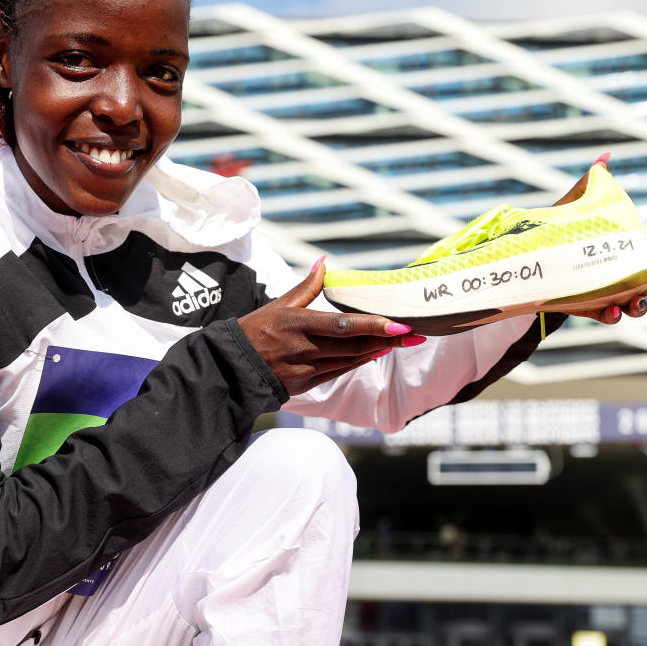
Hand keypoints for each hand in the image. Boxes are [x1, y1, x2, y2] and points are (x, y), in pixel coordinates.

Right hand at [238, 257, 423, 394]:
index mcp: (297, 324)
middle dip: (387, 340)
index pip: (343, 326)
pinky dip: (359, 362)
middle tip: (414, 333)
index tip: (399, 323)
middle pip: (354, 346)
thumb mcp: (279, 304)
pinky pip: (339, 372)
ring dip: (377, 351)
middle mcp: (304, 348)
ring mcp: (306, 369)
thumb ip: (307, 285)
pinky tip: (375, 353)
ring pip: (350, 360)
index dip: (373, 326)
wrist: (233, 367)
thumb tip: (325, 262)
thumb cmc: (256, 329)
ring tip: (401, 341)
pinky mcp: (306, 384)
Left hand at [555, 153, 646, 324]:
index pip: (644, 250)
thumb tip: (603, 159)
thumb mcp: (571, 208)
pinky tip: (612, 311)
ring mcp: (605, 291)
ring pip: (633, 302)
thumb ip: (588, 186)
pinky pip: (605, 316)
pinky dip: (611, 316)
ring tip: (636, 302)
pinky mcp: (587, 307)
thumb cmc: (556, 230)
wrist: (528, 259)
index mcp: (618, 249)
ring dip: (640, 304)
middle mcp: (617, 272)